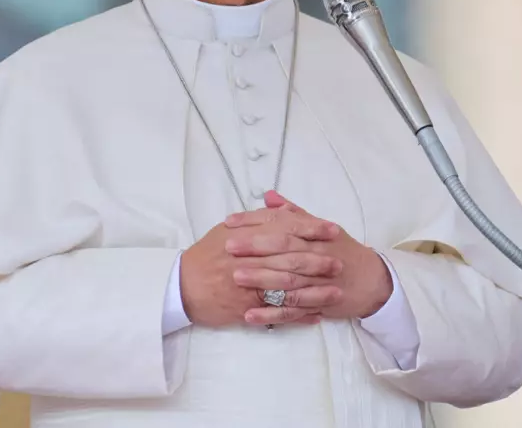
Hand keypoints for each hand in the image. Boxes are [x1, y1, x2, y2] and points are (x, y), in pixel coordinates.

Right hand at [180, 215, 342, 327]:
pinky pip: (277, 313)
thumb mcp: (226, 231)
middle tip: (339, 263)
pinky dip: (298, 315)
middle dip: (318, 261)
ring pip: (288, 288)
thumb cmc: (205, 256)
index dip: (310, 228)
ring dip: (315, 291)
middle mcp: (249, 259)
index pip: (284, 228)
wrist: (181, 286)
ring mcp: (248, 286)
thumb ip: (254, 219)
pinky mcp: (246, 308)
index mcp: (246, 236)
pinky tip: (316, 315)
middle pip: (290, 258)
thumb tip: (277, 206)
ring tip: (336, 292)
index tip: (332, 230)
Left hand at [225, 192, 393, 323]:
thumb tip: (268, 196)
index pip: (282, 224)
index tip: (229, 222)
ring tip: (235, 278)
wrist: (372, 281)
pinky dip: (271, 314)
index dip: (255, 222)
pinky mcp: (319, 305)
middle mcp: (318, 255)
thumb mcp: (321, 228)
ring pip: (288, 280)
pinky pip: (293, 311)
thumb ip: (293, 213)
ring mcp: (319, 282)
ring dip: (261, 280)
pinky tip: (250, 315)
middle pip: (285, 249)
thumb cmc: (342, 251)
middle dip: (255, 248)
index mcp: (315, 234)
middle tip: (227, 247)